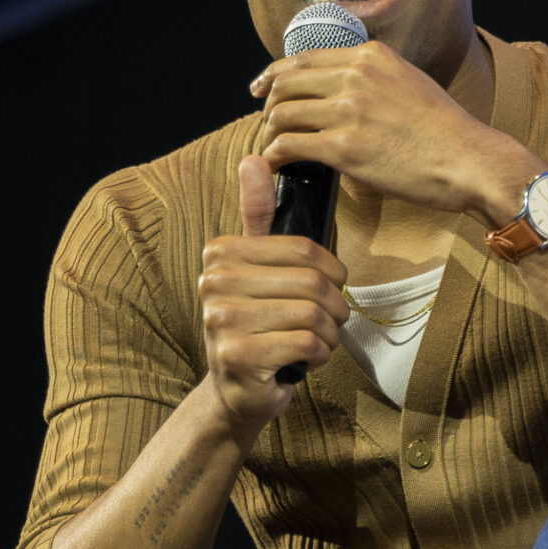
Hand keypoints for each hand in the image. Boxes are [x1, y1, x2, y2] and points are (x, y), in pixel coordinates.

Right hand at [196, 156, 348, 435]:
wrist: (239, 390)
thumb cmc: (260, 322)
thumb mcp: (261, 266)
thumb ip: (259, 215)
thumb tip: (255, 158)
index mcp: (220, 252)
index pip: (303, 249)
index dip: (332, 272)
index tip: (329, 289)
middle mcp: (213, 282)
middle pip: (311, 283)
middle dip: (333, 308)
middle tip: (328, 323)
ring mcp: (221, 320)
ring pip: (312, 315)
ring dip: (327, 334)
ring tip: (314, 342)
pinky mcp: (238, 355)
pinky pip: (307, 343)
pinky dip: (318, 355)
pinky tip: (303, 361)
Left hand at [251, 41, 539, 223]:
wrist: (469, 160)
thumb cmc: (445, 130)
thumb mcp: (410, 80)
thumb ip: (374, 77)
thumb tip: (341, 87)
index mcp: (370, 56)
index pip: (304, 57)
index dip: (274, 74)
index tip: (262, 89)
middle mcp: (356, 76)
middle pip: (286, 83)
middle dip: (269, 105)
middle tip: (267, 125)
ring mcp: (349, 110)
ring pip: (282, 114)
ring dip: (269, 133)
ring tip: (272, 149)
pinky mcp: (344, 148)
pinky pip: (289, 146)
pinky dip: (275, 156)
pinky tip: (276, 165)